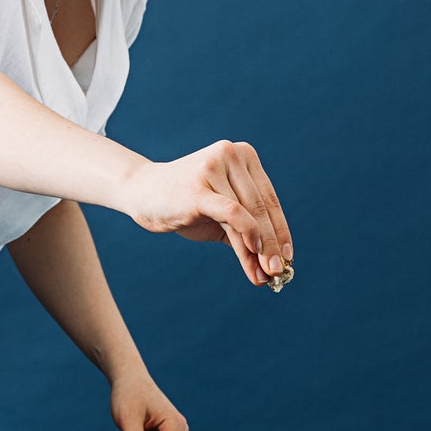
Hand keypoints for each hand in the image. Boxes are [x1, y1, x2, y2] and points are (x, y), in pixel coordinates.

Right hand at [122, 140, 292, 287]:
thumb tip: (268, 267)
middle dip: (272, 246)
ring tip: (265, 275)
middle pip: (262, 209)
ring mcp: (215, 167)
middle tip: (279, 273)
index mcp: (243, 156)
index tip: (287, 259)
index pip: (270, 200)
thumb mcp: (219, 218)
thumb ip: (244, 235)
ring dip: (260, 250)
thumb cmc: (183, 205)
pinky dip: (247, 235)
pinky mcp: (200, 187)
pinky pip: (233, 213)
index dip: (281, 232)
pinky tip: (254, 253)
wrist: (142, 193)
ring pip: (249, 215)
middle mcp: (232, 154)